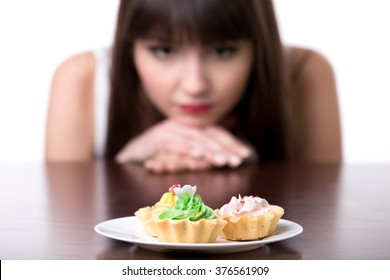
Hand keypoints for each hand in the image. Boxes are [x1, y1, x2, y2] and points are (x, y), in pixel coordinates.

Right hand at [115, 119, 256, 169]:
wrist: (134, 152)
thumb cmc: (162, 151)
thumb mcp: (187, 147)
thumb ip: (206, 143)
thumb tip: (235, 123)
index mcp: (191, 126)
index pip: (215, 133)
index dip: (231, 143)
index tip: (246, 155)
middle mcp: (182, 124)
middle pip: (208, 135)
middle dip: (225, 149)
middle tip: (238, 161)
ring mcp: (169, 129)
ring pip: (194, 139)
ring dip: (209, 151)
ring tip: (223, 161)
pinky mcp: (156, 138)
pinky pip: (174, 144)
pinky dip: (186, 149)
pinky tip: (198, 156)